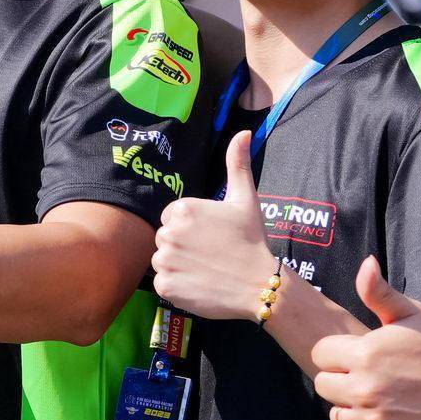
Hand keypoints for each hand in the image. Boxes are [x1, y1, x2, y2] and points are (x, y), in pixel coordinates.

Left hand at [151, 132, 281, 319]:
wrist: (259, 284)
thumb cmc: (252, 240)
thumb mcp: (246, 199)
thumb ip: (237, 164)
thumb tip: (244, 133)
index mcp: (183, 209)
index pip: (171, 217)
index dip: (191, 228)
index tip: (211, 236)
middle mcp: (169, 233)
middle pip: (165, 238)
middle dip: (182, 245)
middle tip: (210, 254)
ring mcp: (166, 261)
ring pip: (162, 260)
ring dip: (178, 265)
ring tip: (205, 269)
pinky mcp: (166, 286)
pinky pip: (162, 283)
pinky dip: (177, 286)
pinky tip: (199, 284)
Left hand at [310, 258, 420, 419]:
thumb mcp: (413, 315)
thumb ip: (381, 293)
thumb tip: (365, 264)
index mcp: (365, 353)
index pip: (321, 354)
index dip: (337, 354)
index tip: (358, 356)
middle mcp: (364, 388)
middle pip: (324, 386)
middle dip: (341, 380)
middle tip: (370, 378)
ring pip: (336, 416)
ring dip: (351, 409)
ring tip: (380, 400)